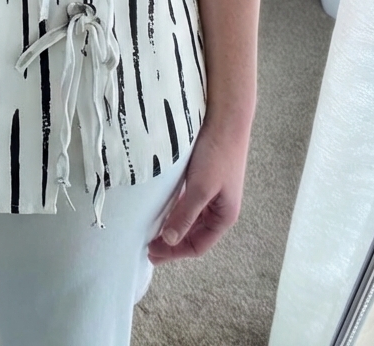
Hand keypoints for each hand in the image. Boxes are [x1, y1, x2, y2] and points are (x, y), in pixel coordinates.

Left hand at [147, 112, 251, 263]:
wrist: (226, 120)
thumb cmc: (216, 155)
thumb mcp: (200, 188)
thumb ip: (185, 215)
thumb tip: (169, 240)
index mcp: (224, 216)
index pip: (198, 246)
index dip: (175, 252)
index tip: (151, 252)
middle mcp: (220, 208)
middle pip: (194, 234)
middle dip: (172, 242)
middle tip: (147, 244)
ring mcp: (213, 194)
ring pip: (191, 218)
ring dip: (173, 225)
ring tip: (151, 229)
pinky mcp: (205, 179)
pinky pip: (188, 202)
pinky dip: (175, 208)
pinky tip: (161, 207)